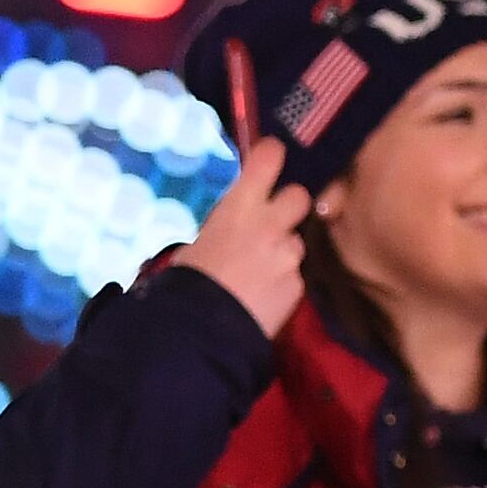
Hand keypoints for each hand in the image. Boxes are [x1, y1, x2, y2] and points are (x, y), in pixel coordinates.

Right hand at [175, 133, 309, 337]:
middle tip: (274, 221)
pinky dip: (282, 283)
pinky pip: (295, 276)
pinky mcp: (298, 285)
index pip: (270, 158)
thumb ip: (224, 227)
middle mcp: (271, 224)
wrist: (200, 331)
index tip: (270, 159)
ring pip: (296, 242)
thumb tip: (233, 227)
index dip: (271, 156)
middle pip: (300, 195)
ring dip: (283, 252)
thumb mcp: (198, 243)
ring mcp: (289, 255)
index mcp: (240, 207)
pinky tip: (262, 297)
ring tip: (260, 274)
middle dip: (290, 206)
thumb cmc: (187, 283)